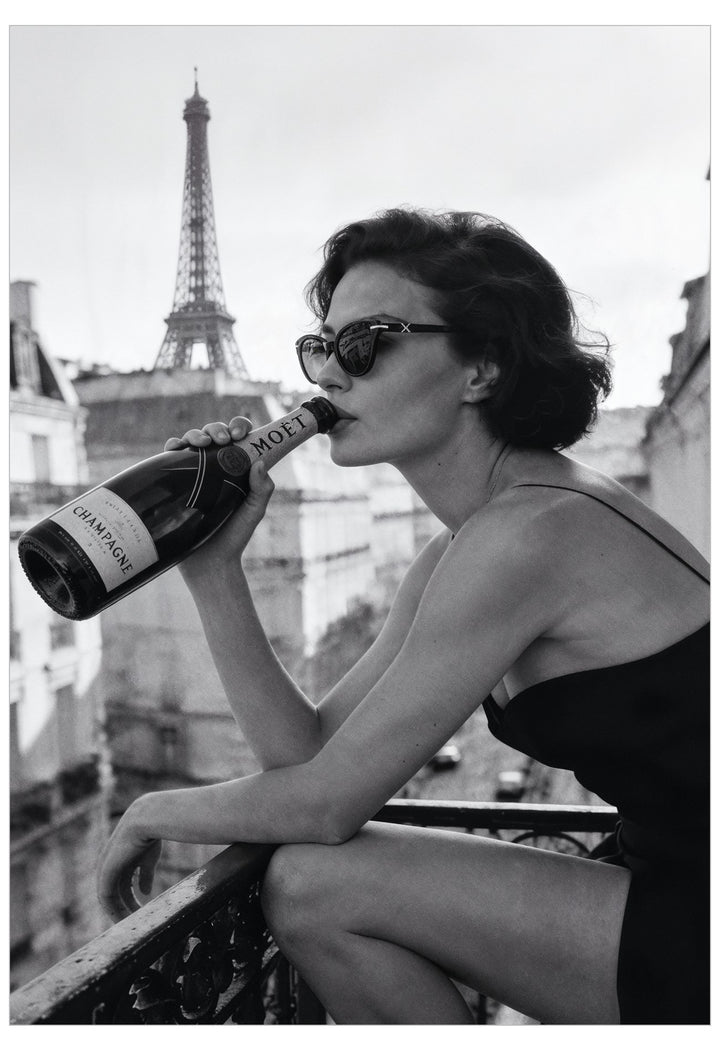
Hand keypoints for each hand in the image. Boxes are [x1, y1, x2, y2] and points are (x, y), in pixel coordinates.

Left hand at [97, 798, 162, 921]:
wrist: (148, 819)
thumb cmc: (153, 833)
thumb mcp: (149, 858)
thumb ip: (145, 875)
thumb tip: (145, 892)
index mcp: (120, 859)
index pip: (120, 885)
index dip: (128, 900)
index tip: (140, 912)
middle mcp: (109, 864)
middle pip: (114, 892)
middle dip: (123, 908)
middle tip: (134, 922)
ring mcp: (105, 867)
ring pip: (109, 897)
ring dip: (119, 911)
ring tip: (131, 923)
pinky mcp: (105, 871)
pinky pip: (106, 897)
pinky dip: (114, 908)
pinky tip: (125, 916)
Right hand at [164, 417, 274, 571]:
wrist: (209, 562)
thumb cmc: (235, 536)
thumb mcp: (253, 511)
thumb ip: (262, 490)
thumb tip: (260, 462)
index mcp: (236, 467)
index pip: (237, 438)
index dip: (238, 427)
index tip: (239, 434)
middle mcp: (214, 466)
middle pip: (213, 434)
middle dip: (216, 429)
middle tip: (221, 440)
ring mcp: (193, 473)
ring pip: (191, 441)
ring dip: (195, 434)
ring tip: (202, 443)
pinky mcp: (175, 483)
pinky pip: (170, 458)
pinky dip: (172, 446)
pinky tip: (175, 447)